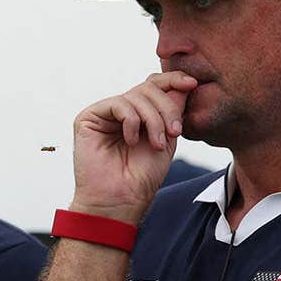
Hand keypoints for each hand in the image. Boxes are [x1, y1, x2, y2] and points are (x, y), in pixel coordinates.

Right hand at [71, 72, 197, 222]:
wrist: (121, 200)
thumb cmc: (142, 177)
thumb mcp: (167, 139)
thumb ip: (173, 110)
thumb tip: (185, 83)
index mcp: (139, 114)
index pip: (155, 87)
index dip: (173, 80)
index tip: (192, 84)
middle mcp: (121, 111)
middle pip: (148, 88)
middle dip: (167, 108)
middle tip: (174, 132)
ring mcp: (104, 114)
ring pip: (136, 95)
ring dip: (153, 120)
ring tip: (155, 145)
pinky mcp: (88, 118)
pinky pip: (118, 104)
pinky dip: (132, 121)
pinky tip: (131, 141)